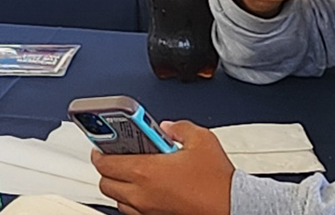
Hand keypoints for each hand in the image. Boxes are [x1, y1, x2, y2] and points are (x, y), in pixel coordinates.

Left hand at [93, 121, 235, 214]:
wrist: (235, 207)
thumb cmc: (218, 182)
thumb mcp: (201, 140)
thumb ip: (179, 128)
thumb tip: (168, 128)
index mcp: (145, 171)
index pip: (103, 162)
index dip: (99, 150)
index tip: (101, 142)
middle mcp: (142, 194)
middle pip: (105, 182)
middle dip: (106, 168)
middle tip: (116, 156)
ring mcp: (149, 210)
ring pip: (117, 199)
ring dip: (119, 185)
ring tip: (131, 172)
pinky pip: (133, 212)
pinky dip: (132, 201)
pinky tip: (146, 189)